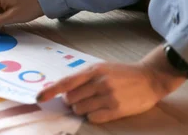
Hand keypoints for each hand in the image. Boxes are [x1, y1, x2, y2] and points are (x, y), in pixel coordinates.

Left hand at [37, 48, 186, 123]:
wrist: (150, 78)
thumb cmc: (121, 73)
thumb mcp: (101, 68)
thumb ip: (82, 77)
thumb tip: (63, 91)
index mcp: (93, 71)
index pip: (66, 82)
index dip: (50, 91)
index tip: (38, 98)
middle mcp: (99, 83)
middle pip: (71, 99)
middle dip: (72, 101)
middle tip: (83, 98)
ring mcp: (108, 97)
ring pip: (80, 110)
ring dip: (82, 109)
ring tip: (95, 103)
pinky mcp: (117, 110)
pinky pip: (93, 118)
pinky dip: (93, 116)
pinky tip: (101, 109)